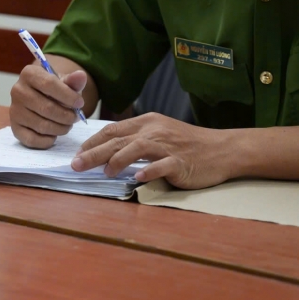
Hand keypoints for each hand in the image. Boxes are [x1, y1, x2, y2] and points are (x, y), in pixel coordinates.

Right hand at [9, 63, 87, 147]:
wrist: (40, 96)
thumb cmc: (55, 88)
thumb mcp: (65, 82)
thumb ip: (74, 81)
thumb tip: (81, 76)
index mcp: (29, 73)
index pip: (49, 84)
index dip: (68, 96)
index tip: (80, 103)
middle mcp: (18, 90)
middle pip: (46, 108)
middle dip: (66, 116)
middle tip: (75, 118)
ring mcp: (14, 110)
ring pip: (41, 125)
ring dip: (60, 128)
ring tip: (68, 125)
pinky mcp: (14, 127)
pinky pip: (32, 139)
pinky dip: (47, 140)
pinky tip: (54, 135)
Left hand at [71, 113, 235, 188]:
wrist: (223, 149)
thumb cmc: (188, 144)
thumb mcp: (160, 133)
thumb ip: (136, 139)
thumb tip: (107, 150)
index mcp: (148, 122)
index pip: (113, 130)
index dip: (93, 141)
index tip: (77, 153)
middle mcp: (155, 131)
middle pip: (118, 140)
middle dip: (94, 152)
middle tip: (76, 165)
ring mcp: (168, 146)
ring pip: (137, 148)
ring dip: (117, 160)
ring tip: (104, 172)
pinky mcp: (181, 162)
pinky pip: (162, 166)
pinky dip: (149, 171)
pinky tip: (138, 177)